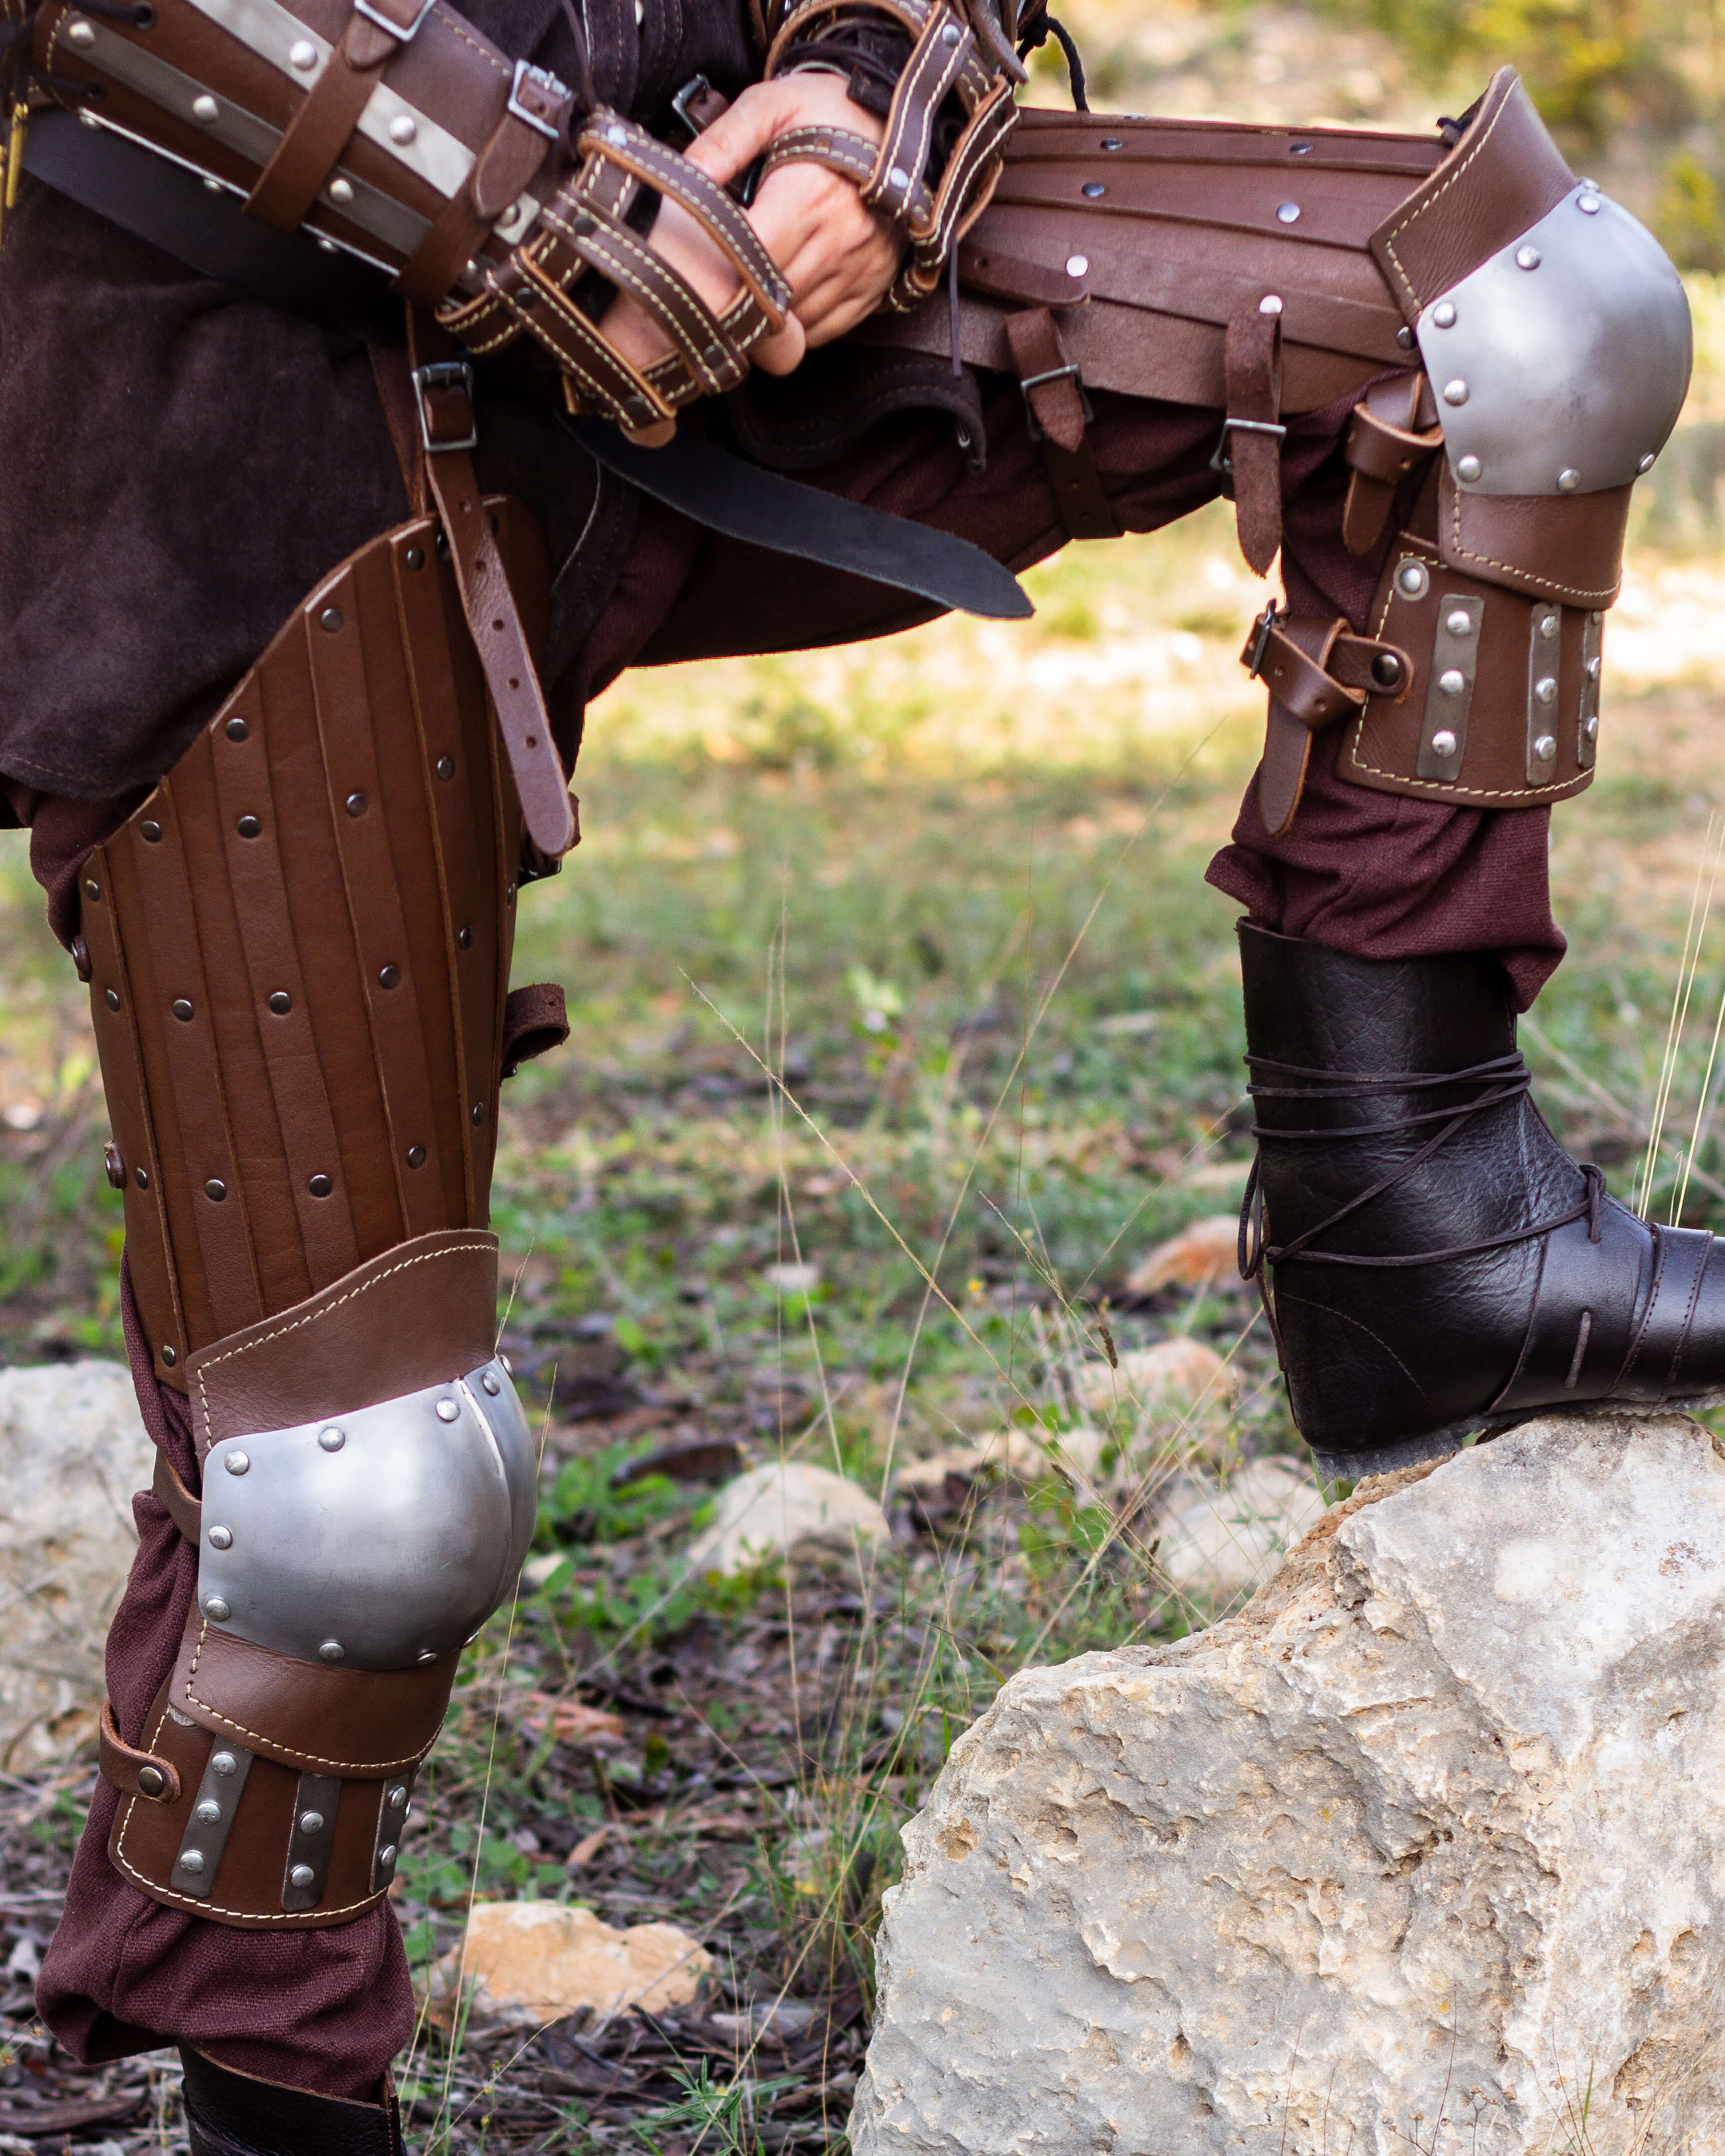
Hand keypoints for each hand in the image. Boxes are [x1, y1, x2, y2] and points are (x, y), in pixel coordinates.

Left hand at [600, 73, 903, 385]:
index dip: (719, 268)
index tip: (697, 261)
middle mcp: (843, 238)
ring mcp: (862, 269)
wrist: (893, 126)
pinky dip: (795, 326)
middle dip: (738, 298)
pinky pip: (822, 331)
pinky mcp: (874, 288)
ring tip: (747, 287)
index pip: (754, 258)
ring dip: (765, 318)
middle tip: (711, 283)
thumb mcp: (769, 106)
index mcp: (812, 194)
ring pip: (796, 325)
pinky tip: (781, 297)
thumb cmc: (825, 112)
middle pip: (773, 300)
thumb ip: (722, 142)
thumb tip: (681, 179)